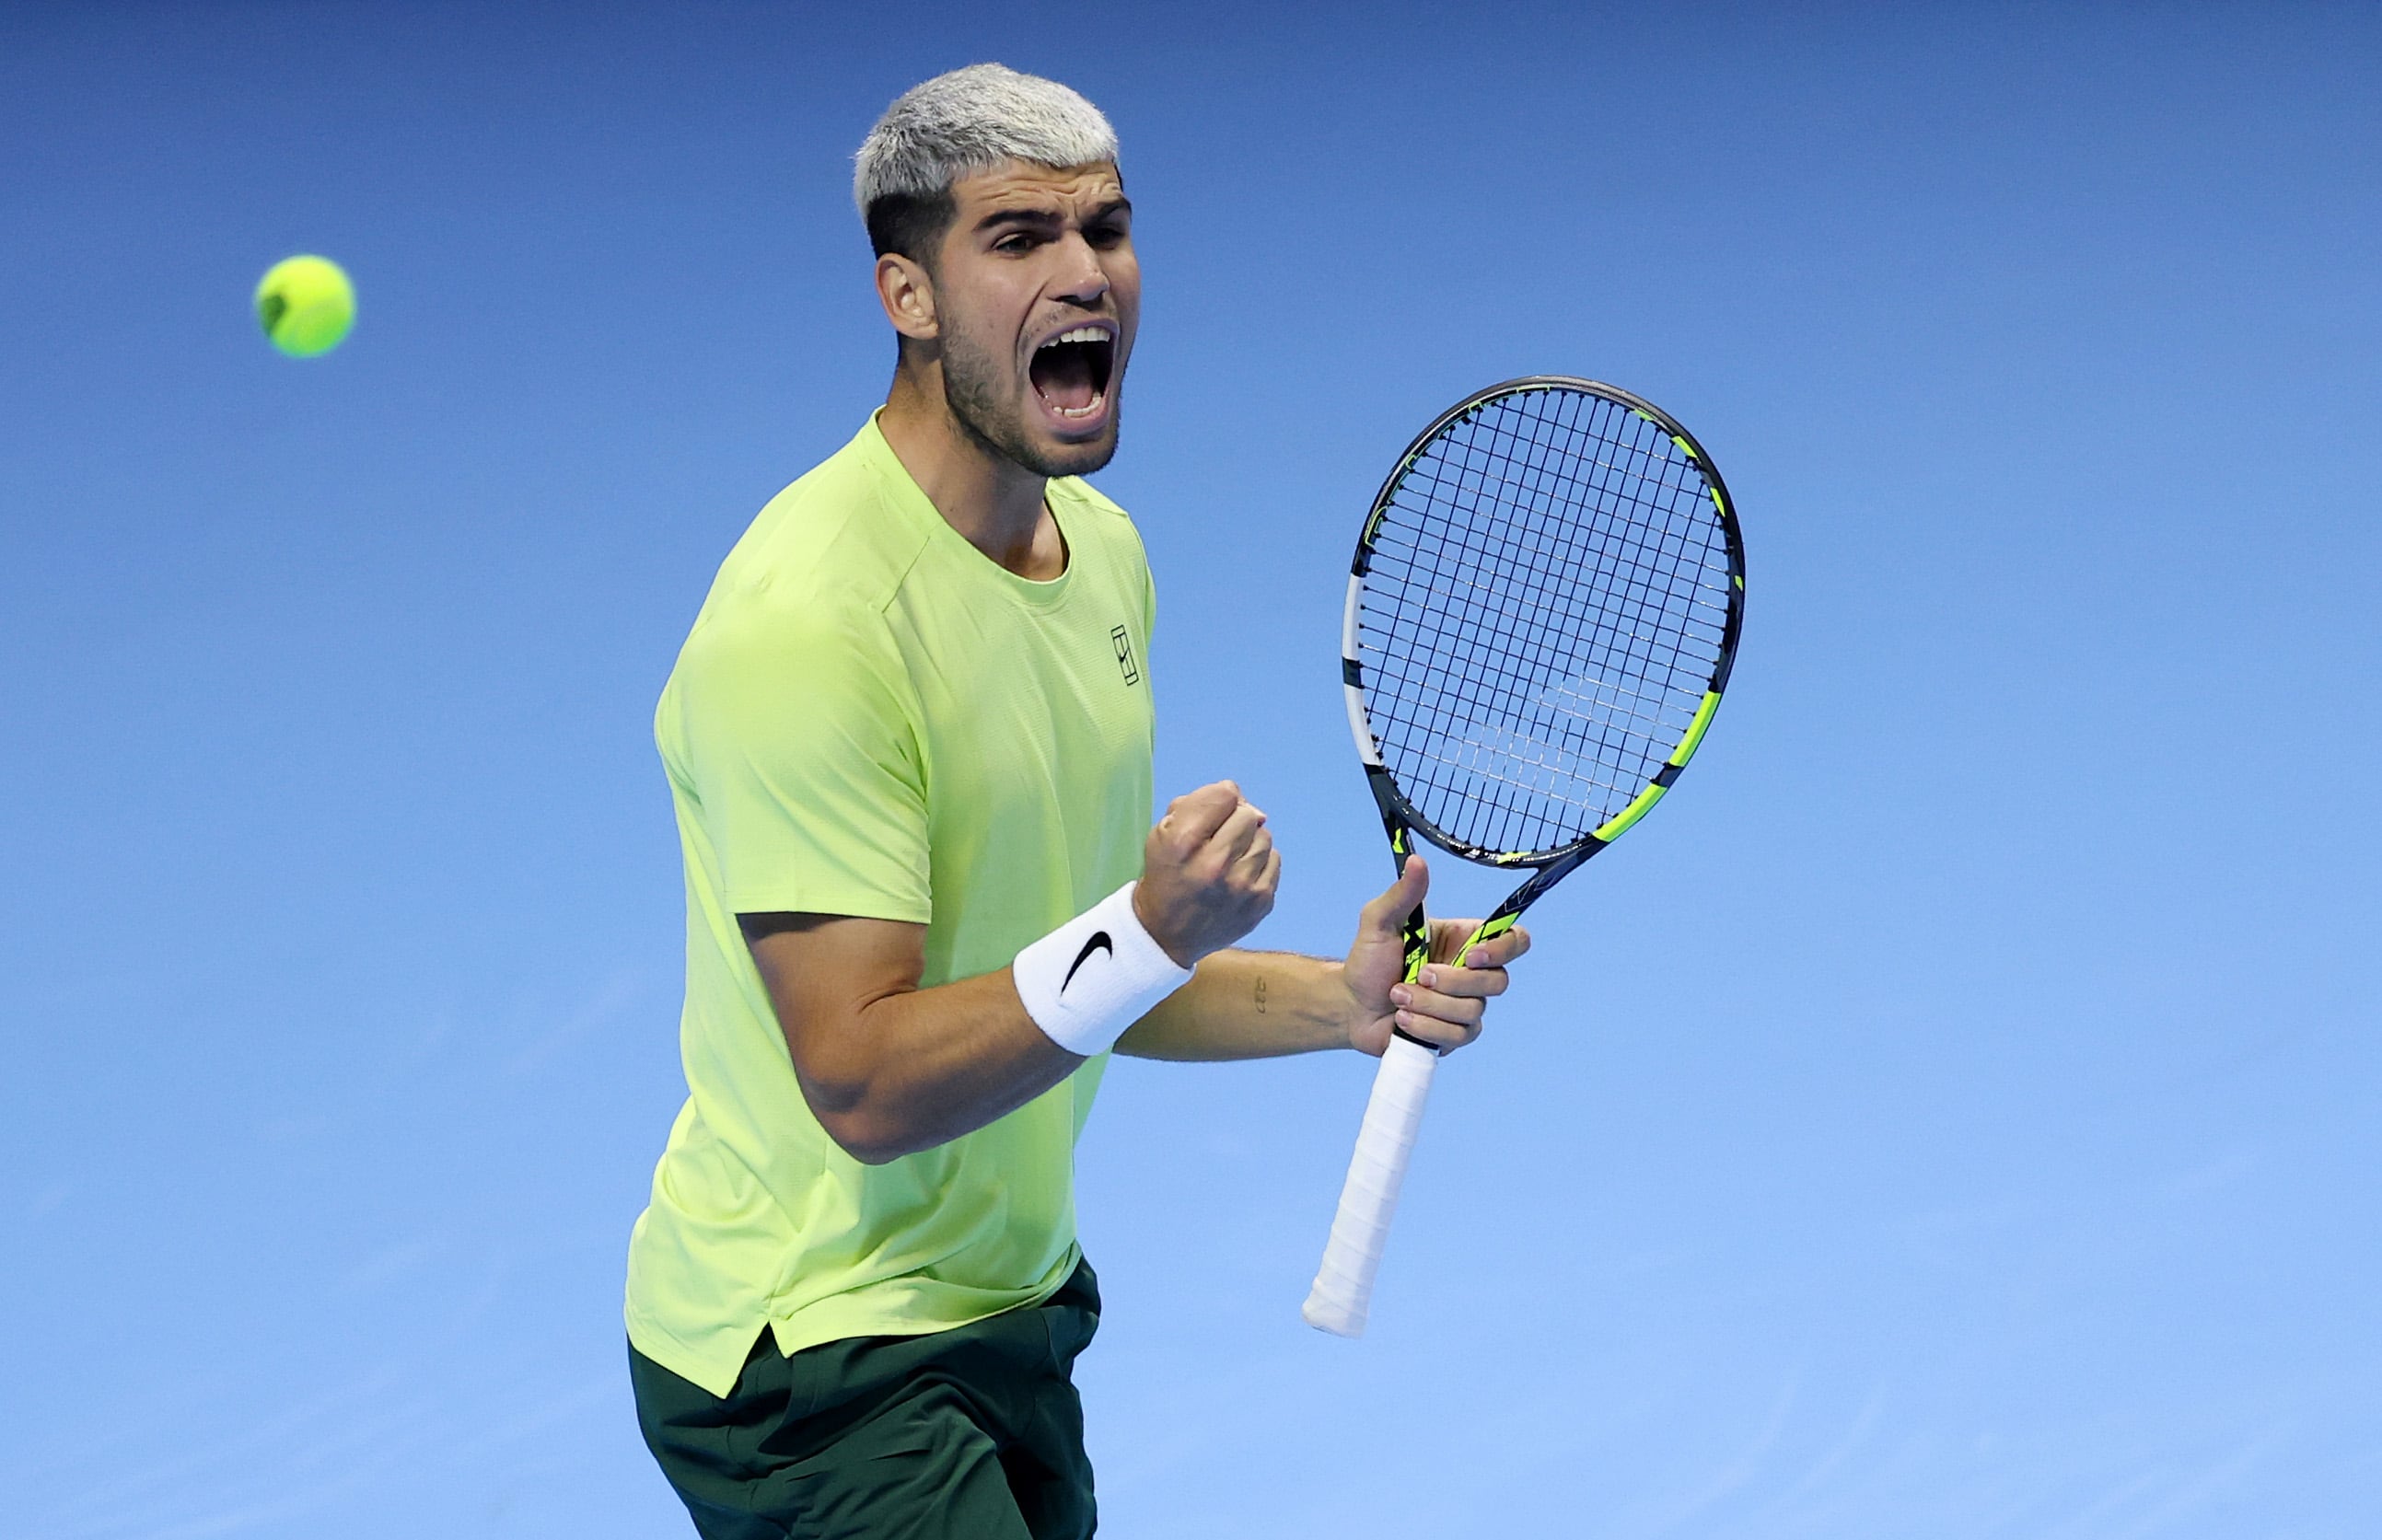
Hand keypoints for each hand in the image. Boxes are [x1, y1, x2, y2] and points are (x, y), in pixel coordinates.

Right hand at [1133, 781, 1279, 966]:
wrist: (1167, 934)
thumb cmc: (1166, 875)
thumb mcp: (1162, 833)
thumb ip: (1197, 803)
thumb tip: (1241, 798)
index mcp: (1183, 844)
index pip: (1224, 795)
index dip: (1218, 800)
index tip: (1211, 815)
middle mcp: (1214, 866)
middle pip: (1248, 815)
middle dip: (1235, 820)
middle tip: (1220, 838)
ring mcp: (1242, 887)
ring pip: (1265, 837)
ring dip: (1249, 842)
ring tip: (1230, 858)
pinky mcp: (1261, 903)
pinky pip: (1274, 860)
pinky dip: (1259, 862)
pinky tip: (1240, 874)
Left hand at [1339, 855, 1530, 1056]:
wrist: (1349, 1006)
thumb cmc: (1367, 961)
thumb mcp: (1379, 922)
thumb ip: (1402, 895)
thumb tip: (1416, 861)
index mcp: (1464, 942)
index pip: (1514, 941)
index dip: (1503, 950)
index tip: (1469, 956)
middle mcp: (1471, 975)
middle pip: (1498, 982)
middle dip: (1453, 982)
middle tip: (1418, 976)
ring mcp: (1465, 1007)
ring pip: (1473, 1011)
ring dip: (1429, 1005)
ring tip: (1398, 997)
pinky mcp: (1454, 1035)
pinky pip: (1457, 1036)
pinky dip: (1425, 1027)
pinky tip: (1402, 1020)